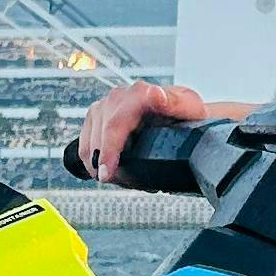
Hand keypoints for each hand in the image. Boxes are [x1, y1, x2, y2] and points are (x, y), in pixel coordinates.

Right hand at [76, 78, 203, 182]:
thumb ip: (174, 103)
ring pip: (90, 140)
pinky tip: (104, 167)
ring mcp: (106, 104)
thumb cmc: (188, 114)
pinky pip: (85, 140)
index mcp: (140, 93)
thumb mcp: (190, 109)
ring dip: (96, 162)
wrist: (182, 114)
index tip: (106, 173)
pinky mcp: (98, 114)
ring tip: (113, 177)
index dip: (109, 151)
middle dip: (103, 163)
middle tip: (117, 181)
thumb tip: (154, 94)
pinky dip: (91, 158)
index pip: (115, 125)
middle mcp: (119, 96)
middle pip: (100, 136)